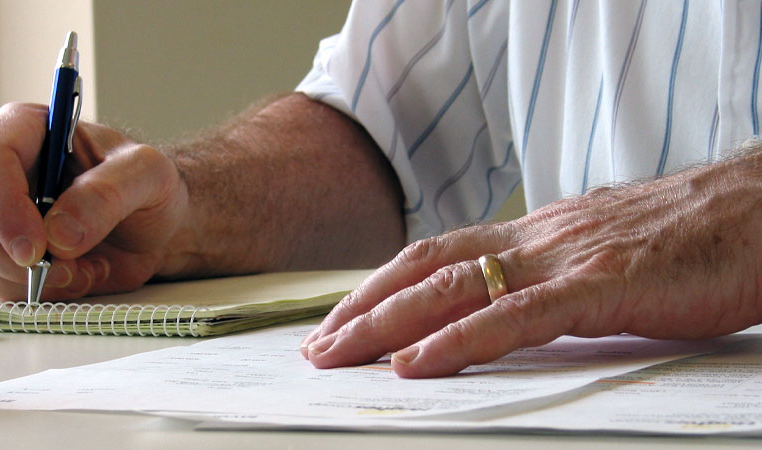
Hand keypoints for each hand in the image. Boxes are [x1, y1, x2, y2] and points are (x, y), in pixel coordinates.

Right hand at [0, 103, 191, 299]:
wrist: (151, 225)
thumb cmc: (144, 186)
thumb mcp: (147, 174)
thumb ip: (108, 193)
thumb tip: (59, 233)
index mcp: (24, 130)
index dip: (3, 207)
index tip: (36, 248)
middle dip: (11, 258)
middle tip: (67, 268)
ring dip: (29, 282)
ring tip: (84, 269)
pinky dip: (37, 295)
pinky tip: (75, 277)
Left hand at [301, 151, 761, 377]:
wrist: (760, 210)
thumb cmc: (690, 236)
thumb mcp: (601, 253)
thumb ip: (551, 275)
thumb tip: (514, 302)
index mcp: (535, 231)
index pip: (436, 253)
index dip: (381, 284)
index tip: (343, 315)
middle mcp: (535, 238)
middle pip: (426, 271)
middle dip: (364, 309)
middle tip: (317, 346)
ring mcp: (564, 259)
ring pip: (452, 289)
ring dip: (386, 324)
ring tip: (339, 355)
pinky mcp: (601, 287)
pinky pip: (512, 317)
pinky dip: (457, 342)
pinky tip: (414, 365)